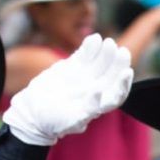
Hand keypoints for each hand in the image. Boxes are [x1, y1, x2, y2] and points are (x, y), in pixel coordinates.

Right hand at [4, 35, 132, 145]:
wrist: (32, 112)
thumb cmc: (53, 122)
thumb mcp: (70, 120)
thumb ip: (86, 109)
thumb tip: (99, 94)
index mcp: (98, 105)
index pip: (117, 94)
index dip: (123, 83)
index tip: (127, 72)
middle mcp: (95, 90)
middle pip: (111, 75)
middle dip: (117, 64)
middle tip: (121, 51)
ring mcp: (85, 77)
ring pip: (100, 63)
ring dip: (105, 53)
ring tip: (108, 42)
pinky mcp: (73, 68)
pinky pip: (84, 56)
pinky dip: (90, 47)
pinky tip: (94, 38)